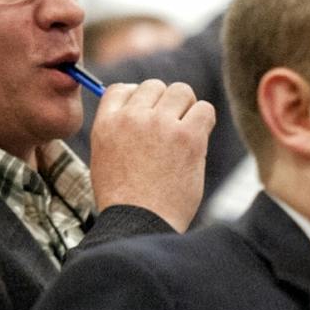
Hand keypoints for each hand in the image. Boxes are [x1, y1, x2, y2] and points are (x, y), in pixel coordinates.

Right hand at [87, 79, 215, 231]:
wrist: (140, 224)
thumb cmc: (125, 199)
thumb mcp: (104, 158)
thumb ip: (118, 130)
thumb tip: (140, 106)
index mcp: (106, 123)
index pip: (122, 88)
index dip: (138, 98)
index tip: (147, 117)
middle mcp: (132, 118)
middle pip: (155, 86)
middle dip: (165, 104)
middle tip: (170, 130)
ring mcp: (160, 125)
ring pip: (181, 92)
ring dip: (187, 109)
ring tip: (184, 134)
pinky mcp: (188, 136)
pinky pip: (205, 109)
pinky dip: (205, 121)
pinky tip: (198, 141)